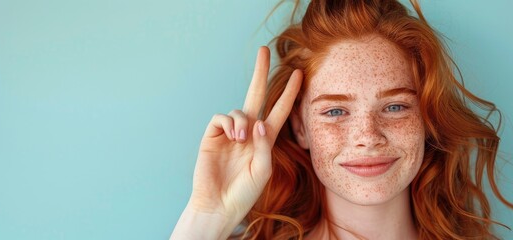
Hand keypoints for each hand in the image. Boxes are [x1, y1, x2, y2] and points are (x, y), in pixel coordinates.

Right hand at [188, 47, 302, 228]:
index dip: (289, 93)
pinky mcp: (213, 135)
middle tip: (263, 50)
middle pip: (256, 95)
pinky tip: (234, 137)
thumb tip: (258, 121)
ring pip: (239, 110)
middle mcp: (248, 132)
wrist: (218, 205)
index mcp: (265, 140)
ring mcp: (230, 133)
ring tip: (242, 139)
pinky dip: (229, 123)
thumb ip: (264, 145)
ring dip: (242, 120)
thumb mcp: (262, 170)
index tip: (299, 74)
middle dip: (260, 73)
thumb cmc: (243, 192)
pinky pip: (221, 117)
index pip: (279, 110)